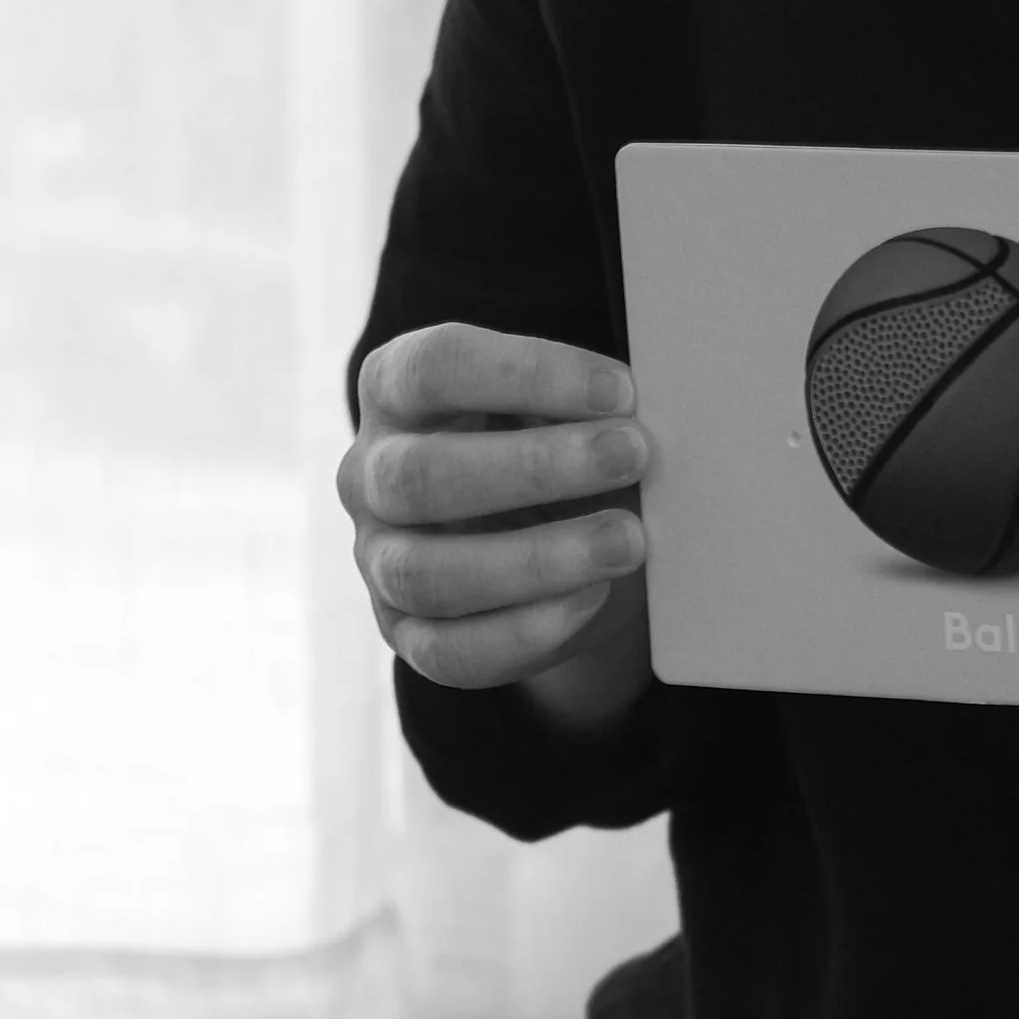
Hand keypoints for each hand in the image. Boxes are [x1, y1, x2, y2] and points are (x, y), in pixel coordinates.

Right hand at [339, 321, 650, 693]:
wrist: (539, 533)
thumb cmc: (552, 444)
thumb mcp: (561, 406)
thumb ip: (585, 404)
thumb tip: (651, 417)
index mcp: (395, 390)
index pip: (435, 367)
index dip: (527, 373)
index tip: (620, 390)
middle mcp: (368, 474)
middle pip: (421, 475)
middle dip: (537, 468)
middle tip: (634, 455)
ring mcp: (378, 560)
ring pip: (427, 574)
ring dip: (536, 560)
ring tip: (628, 542)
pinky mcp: (405, 633)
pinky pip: (447, 651)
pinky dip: (524, 631)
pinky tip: (589, 599)